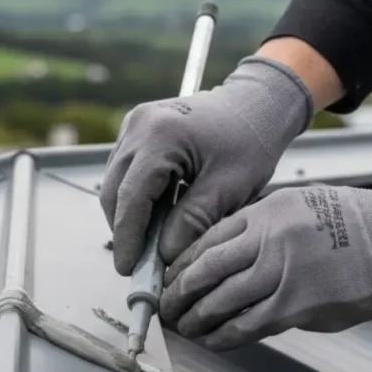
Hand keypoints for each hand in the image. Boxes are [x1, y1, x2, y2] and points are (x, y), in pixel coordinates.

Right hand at [99, 56, 314, 274]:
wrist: (257, 103)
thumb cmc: (251, 140)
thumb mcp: (229, 188)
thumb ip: (192, 223)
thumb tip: (163, 255)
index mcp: (160, 136)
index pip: (131, 198)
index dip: (127, 238)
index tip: (128, 268)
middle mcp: (139, 126)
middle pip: (114, 191)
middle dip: (124, 230)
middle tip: (141, 262)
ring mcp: (134, 124)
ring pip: (115, 183)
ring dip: (128, 214)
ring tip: (151, 241)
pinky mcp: (137, 128)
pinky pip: (125, 171)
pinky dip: (135, 197)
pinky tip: (156, 215)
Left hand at [159, 174, 371, 350]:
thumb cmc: (355, 222)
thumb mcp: (299, 205)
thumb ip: (261, 227)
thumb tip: (227, 255)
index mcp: (266, 212)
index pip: (206, 238)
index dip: (180, 263)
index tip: (167, 276)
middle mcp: (268, 240)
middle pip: (204, 270)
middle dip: (177, 292)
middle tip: (164, 306)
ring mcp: (282, 273)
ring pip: (219, 301)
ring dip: (195, 318)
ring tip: (183, 327)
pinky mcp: (297, 307)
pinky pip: (247, 326)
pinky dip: (223, 336)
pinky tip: (212, 340)